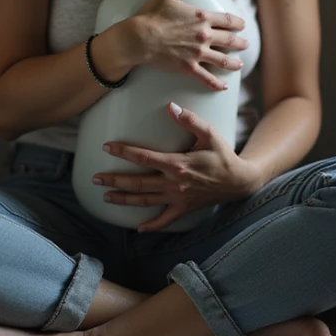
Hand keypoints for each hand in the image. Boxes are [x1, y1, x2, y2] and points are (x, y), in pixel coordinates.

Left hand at [94, 102, 260, 232]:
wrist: (240, 181)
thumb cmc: (223, 155)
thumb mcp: (210, 134)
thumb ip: (189, 120)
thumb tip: (171, 106)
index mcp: (178, 164)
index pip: (144, 158)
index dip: (124, 152)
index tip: (107, 147)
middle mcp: (174, 183)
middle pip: (138, 183)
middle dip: (115, 180)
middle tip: (95, 178)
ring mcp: (178, 198)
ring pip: (145, 200)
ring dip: (124, 199)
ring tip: (105, 197)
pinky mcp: (184, 208)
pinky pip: (165, 220)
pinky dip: (151, 226)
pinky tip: (138, 229)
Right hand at [129, 0, 247, 91]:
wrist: (138, 38)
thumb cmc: (151, 14)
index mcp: (201, 17)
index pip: (227, 20)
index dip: (237, 23)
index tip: (241, 25)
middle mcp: (204, 35)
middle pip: (229, 40)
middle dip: (240, 43)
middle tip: (245, 45)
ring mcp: (197, 53)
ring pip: (223, 60)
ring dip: (234, 63)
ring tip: (239, 65)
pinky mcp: (188, 68)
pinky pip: (207, 78)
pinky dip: (216, 83)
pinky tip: (223, 86)